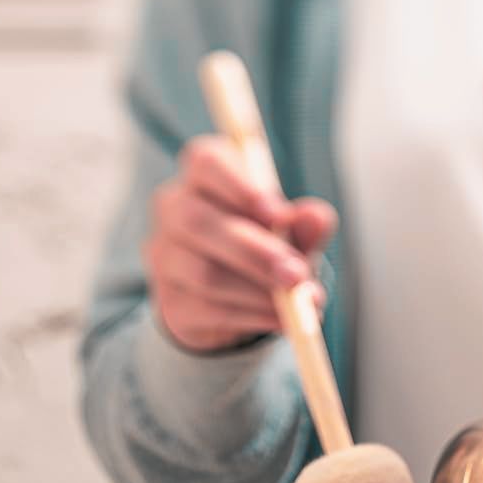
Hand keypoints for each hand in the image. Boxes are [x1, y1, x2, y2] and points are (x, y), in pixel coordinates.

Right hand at [145, 135, 336, 351]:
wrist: (236, 298)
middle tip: (297, 275)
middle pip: (198, 222)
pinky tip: (282, 320)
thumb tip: (316, 217)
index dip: (240, 186)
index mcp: (204, 174)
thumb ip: (304, 224)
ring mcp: (165, 256)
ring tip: (299, 303)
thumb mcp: (291, 232)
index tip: (279, 215)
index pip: (206, 162)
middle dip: (254, 252)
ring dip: (258, 291)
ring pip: (204, 273)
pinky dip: (252, 317)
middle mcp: (173, 208)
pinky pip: (207, 309)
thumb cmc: (265, 245)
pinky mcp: (170, 301)